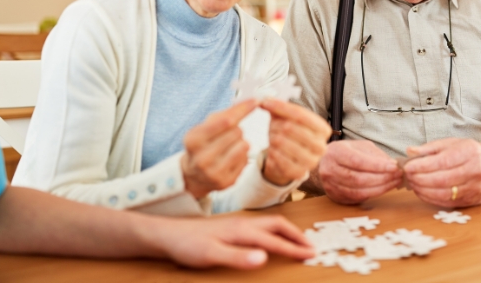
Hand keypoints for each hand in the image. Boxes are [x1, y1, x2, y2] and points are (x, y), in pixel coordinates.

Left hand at [149, 215, 314, 268]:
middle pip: (278, 225)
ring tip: (299, 242)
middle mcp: (244, 223)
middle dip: (297, 235)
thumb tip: (264, 257)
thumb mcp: (212, 255)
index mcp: (242, 230)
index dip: (294, 248)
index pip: (275, 239)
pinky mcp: (233, 226)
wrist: (169, 234)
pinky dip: (276, 231)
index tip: (311, 255)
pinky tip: (273, 238)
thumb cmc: (188, 246)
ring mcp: (238, 223)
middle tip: (312, 247)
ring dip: (288, 231)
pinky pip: (262, 225)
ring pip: (271, 223)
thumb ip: (238, 257)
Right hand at [181, 100, 256, 197]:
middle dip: (236, 129)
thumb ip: (227, 113)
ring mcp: (213, 173)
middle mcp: (201, 158)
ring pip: (244, 146)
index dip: (243, 110)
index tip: (255, 101)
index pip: (225, 121)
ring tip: (230, 146)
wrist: (194, 174)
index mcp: (193, 140)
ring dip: (241, 142)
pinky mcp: (226, 182)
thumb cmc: (203, 143)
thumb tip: (251, 102)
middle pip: (236, 132)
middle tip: (227, 135)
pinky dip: (242, 155)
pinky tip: (231, 158)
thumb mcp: (207, 125)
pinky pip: (246, 160)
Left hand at [260, 99, 331, 185]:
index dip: (281, 107)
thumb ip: (279, 107)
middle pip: (290, 128)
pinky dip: (271, 152)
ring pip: (282, 142)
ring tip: (273, 137)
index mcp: (323, 129)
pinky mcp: (298, 173)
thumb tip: (266, 100)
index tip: (266, 103)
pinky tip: (273, 149)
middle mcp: (321, 146)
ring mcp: (311, 161)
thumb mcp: (288, 118)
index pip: (300, 114)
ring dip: (272, 138)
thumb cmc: (290, 135)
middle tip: (272, 126)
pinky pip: (277, 158)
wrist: (289, 158)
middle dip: (276, 125)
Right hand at [318, 140, 402, 204]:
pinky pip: (357, 198)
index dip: (377, 165)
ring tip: (395, 182)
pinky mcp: (336, 196)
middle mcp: (330, 170)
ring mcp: (331, 185)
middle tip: (398, 175)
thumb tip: (392, 164)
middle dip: (382, 178)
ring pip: (359, 191)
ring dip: (381, 188)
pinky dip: (374, 194)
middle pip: (359, 178)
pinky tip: (384, 188)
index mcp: (335, 152)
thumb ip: (375, 154)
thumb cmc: (344, 153)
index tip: (394, 166)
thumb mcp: (359, 146)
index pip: (358, 161)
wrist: (324, 164)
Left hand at [403, 138, 480, 206]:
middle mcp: (474, 171)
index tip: (408, 167)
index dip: (422, 166)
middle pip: (441, 179)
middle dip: (420, 179)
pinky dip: (432, 199)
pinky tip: (423, 192)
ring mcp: (475, 188)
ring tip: (413, 184)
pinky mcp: (472, 201)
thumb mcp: (454, 143)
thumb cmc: (474, 154)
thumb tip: (410, 152)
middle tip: (408, 176)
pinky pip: (448, 202)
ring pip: (444, 193)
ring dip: (424, 190)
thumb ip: (431, 148)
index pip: (442, 162)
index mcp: (469, 153)